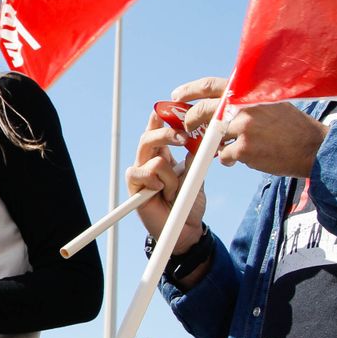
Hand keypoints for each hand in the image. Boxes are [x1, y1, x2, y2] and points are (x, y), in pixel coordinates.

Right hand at [127, 106, 206, 246]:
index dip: (164, 115)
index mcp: (162, 153)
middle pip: (149, 135)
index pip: (157, 127)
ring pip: (155, 158)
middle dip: (167, 134)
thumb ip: (196, 155)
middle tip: (184, 139)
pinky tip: (161, 192)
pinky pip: (145, 173)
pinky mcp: (135, 186)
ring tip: (174, 190)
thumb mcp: (196, 174)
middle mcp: (148, 160)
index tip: (177, 109)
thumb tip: (201, 134)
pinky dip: (158, 182)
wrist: (185, 228)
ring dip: (171, 176)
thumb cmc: (189, 201)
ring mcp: (140, 172)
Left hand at [172, 76, 328, 177]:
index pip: (211, 86)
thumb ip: (246, 99)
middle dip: (190, 120)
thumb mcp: (271, 100)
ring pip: (212, 136)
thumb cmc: (291, 125)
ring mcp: (243, 128)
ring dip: (215, 144)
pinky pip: (223, 155)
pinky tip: (242, 158)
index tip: (176, 96)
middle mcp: (243, 106)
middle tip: (187, 127)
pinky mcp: (244, 149)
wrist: (312, 147)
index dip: (190, 90)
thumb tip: (220, 100)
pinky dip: (228, 158)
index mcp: (248, 92)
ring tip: (230, 147)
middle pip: (203, 111)